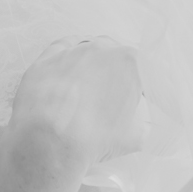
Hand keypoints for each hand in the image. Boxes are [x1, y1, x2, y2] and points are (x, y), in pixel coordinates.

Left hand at [8, 35, 144, 168]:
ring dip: (93, 62)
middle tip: (113, 95)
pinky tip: (69, 65)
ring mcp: (72, 51)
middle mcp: (102, 49)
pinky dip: (68, 53)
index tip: (139, 98)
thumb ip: (145, 130)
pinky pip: (61, 47)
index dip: (142, 85)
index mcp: (130, 64)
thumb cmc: (93, 140)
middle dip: (117, 71)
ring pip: (89, 47)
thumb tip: (146, 131)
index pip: (143, 69)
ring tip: (89, 83)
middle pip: (116, 54)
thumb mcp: (132, 140)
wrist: (48, 144)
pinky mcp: (46, 59)